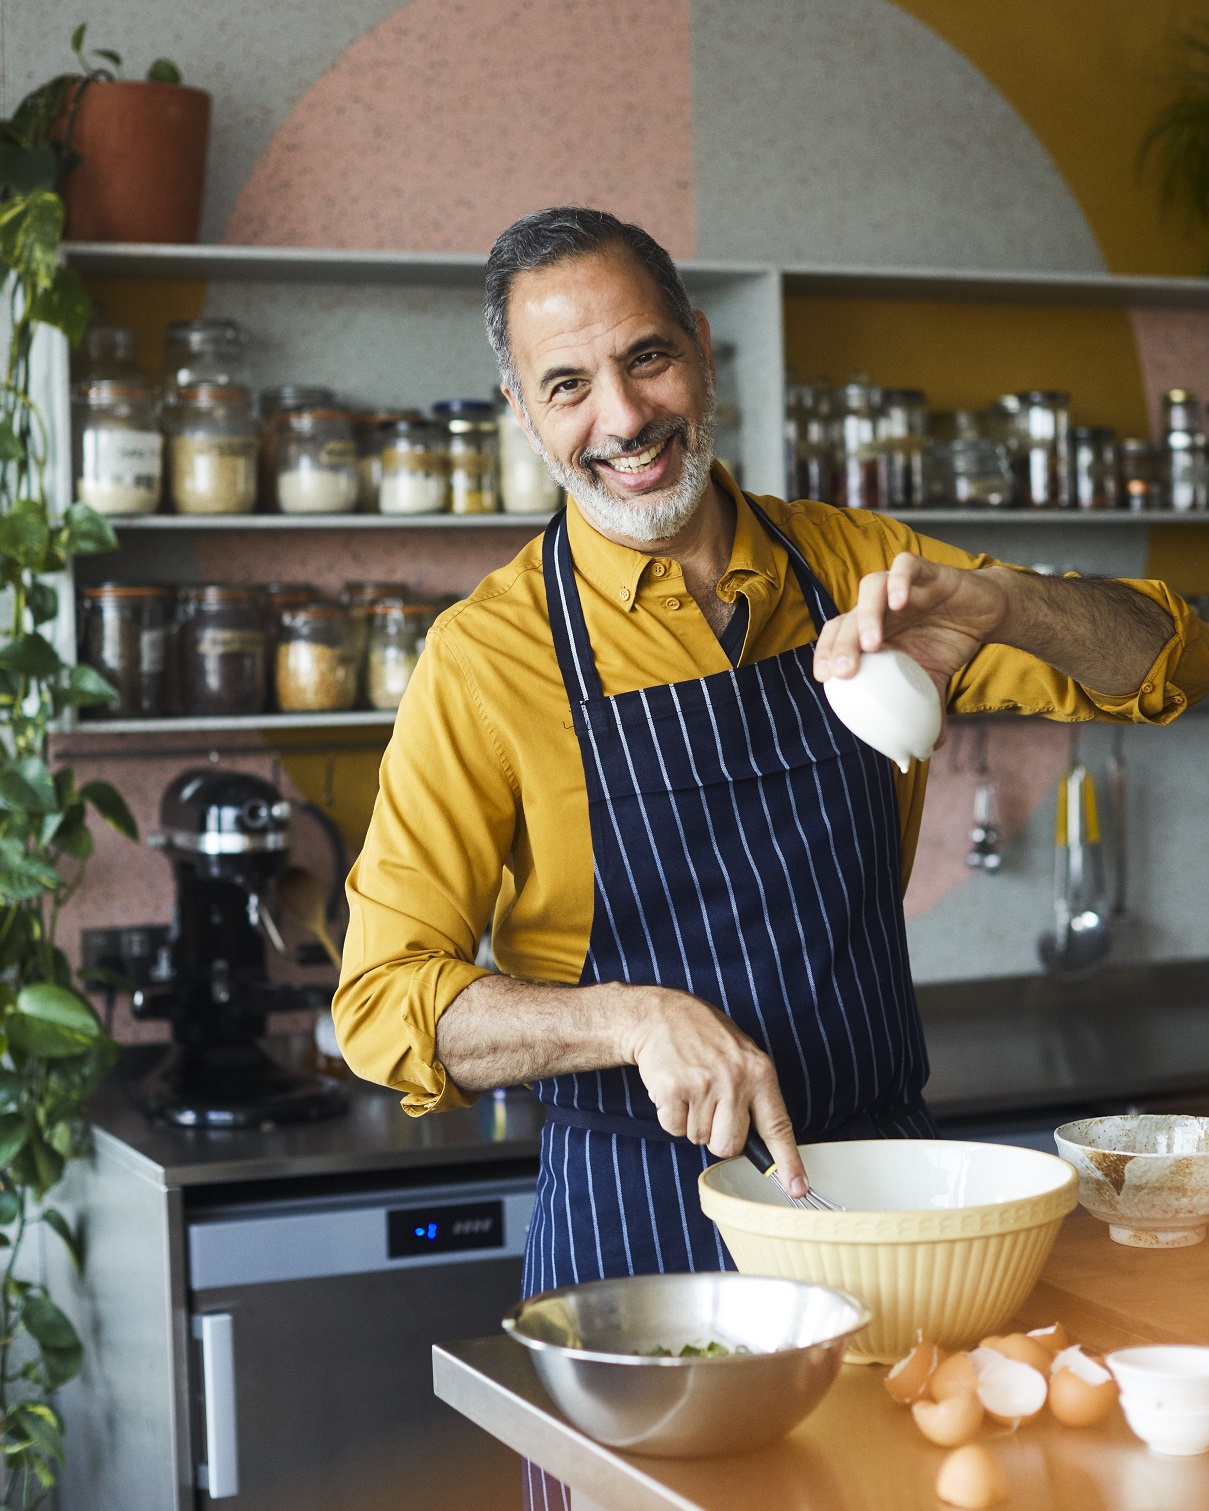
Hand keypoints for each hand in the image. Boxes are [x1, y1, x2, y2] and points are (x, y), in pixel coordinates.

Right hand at [616, 985, 808, 1197]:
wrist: (660, 1015)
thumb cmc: (704, 1038)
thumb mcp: (743, 1056)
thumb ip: (756, 1095)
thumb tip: (766, 1146)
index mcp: (759, 1072)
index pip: (777, 1126)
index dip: (788, 1162)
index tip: (796, 1188)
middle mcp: (734, 1080)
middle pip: (730, 1146)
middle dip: (718, 1137)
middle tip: (710, 1107)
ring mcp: (703, 1085)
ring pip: (700, 1139)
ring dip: (692, 1122)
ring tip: (691, 1088)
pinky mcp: (674, 1090)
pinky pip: (674, 1129)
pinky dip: (670, 1116)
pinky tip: (674, 1088)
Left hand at [812, 554, 1009, 711]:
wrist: (986, 613)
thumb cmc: (947, 642)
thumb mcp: (934, 680)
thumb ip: (926, 710)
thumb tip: (926, 750)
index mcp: (872, 632)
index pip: (836, 636)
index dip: (825, 653)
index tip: (825, 679)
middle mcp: (879, 607)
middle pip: (848, 617)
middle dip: (842, 644)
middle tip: (844, 671)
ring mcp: (900, 586)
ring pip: (870, 588)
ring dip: (867, 614)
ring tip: (874, 644)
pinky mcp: (926, 571)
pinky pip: (905, 566)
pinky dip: (899, 580)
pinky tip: (900, 602)